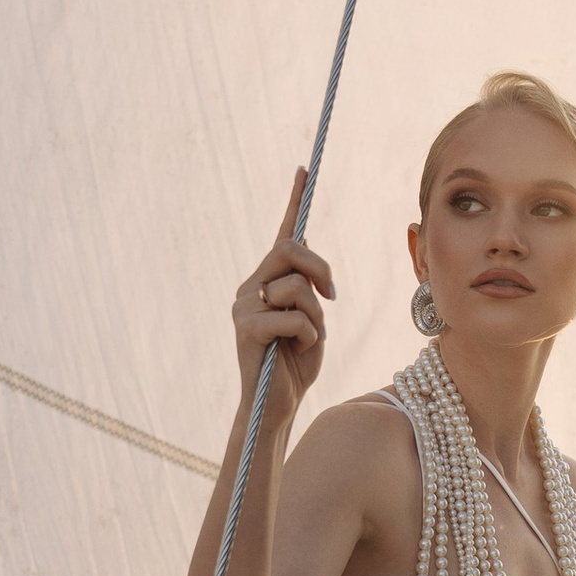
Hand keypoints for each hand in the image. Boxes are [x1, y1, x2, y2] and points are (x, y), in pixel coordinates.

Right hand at [233, 174, 334, 410]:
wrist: (276, 405)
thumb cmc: (296, 365)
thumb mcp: (312, 321)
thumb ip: (309, 291)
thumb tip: (311, 270)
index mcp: (268, 282)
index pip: (284, 235)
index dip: (294, 200)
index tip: (304, 169)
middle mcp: (251, 287)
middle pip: (290, 250)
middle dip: (319, 269)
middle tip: (332, 297)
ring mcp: (244, 306)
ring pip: (295, 286)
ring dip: (315, 316)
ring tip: (307, 339)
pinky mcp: (245, 328)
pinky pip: (291, 315)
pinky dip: (307, 335)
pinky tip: (297, 350)